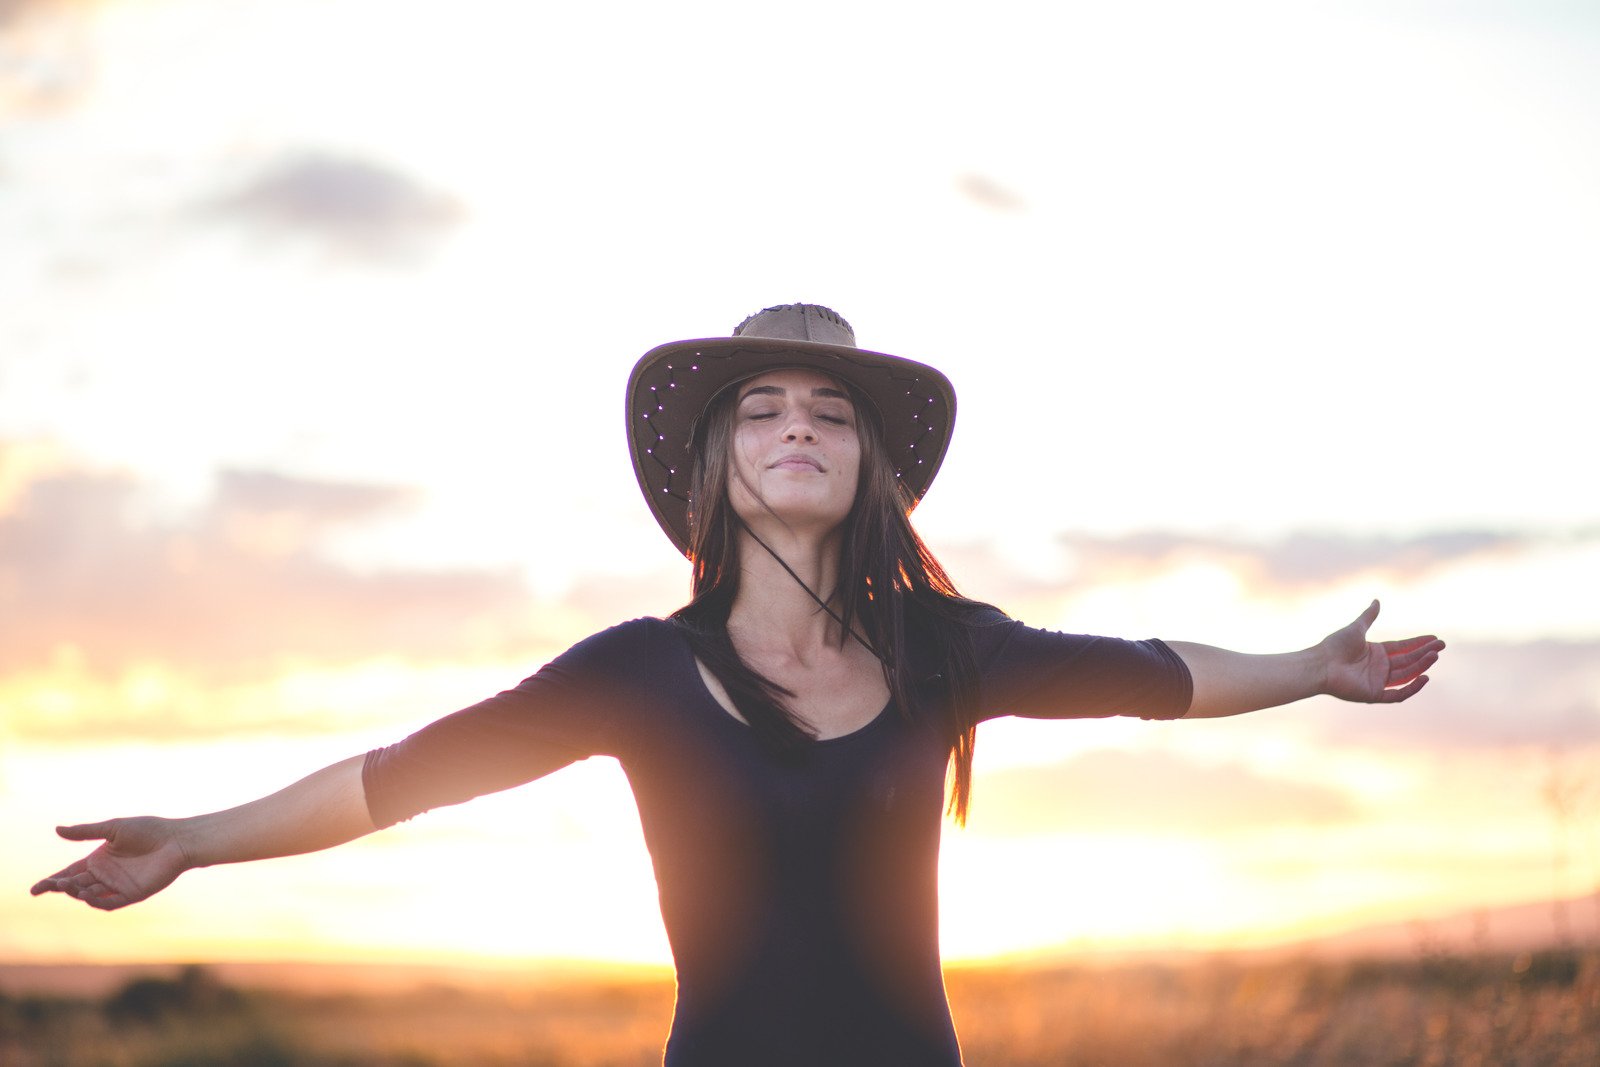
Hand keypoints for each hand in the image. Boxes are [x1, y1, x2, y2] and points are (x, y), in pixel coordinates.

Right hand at [30, 817, 191, 910]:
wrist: (177, 839)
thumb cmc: (149, 830)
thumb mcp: (113, 829)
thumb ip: (86, 832)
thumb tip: (57, 829)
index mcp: (99, 860)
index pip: (70, 873)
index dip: (52, 881)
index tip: (35, 889)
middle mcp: (106, 875)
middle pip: (76, 885)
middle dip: (61, 886)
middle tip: (53, 884)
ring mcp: (118, 886)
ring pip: (89, 895)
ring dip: (77, 892)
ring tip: (68, 885)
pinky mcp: (132, 894)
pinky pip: (109, 903)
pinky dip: (96, 901)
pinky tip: (87, 895)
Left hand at [1321, 600, 1443, 703]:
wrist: (1321, 664)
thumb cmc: (1335, 646)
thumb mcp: (1356, 628)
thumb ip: (1368, 616)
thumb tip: (1377, 600)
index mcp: (1376, 652)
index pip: (1403, 647)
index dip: (1418, 643)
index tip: (1434, 638)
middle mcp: (1379, 667)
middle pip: (1408, 660)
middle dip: (1424, 653)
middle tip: (1441, 646)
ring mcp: (1377, 681)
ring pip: (1406, 675)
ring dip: (1421, 666)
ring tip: (1435, 656)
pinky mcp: (1374, 694)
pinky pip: (1398, 694)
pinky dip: (1412, 688)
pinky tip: (1425, 677)